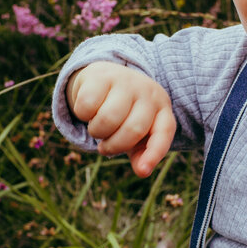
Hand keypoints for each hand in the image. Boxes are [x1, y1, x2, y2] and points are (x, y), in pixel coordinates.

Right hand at [66, 61, 175, 176]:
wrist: (106, 77)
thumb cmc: (126, 113)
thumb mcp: (138, 133)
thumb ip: (142, 153)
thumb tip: (142, 171)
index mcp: (161, 108)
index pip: (164, 132)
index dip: (154, 154)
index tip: (142, 171)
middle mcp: (147, 92)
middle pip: (132, 130)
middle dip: (114, 146)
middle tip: (105, 147)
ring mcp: (125, 81)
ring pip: (107, 119)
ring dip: (96, 131)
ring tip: (97, 127)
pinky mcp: (101, 75)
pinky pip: (87, 106)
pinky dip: (82, 115)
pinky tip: (88, 110)